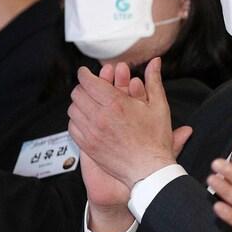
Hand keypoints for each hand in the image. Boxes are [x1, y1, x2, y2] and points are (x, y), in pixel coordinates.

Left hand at [68, 58, 178, 187]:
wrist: (149, 169)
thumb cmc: (155, 140)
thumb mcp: (159, 106)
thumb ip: (154, 81)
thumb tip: (155, 62)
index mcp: (116, 104)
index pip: (88, 81)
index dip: (84, 74)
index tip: (85, 73)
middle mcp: (100, 117)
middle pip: (77, 93)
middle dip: (83, 88)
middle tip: (89, 89)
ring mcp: (92, 132)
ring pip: (73, 110)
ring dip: (79, 104)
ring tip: (88, 104)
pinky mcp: (88, 146)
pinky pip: (72, 127)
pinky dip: (76, 121)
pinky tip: (87, 121)